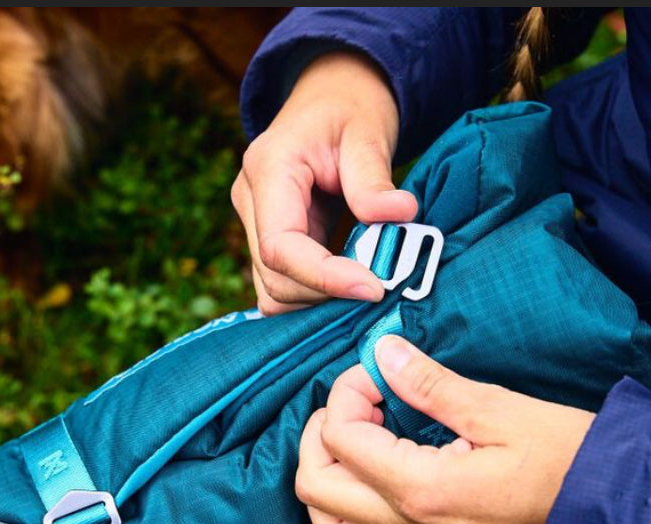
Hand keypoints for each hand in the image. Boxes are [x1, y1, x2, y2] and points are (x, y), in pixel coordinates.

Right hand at [232, 51, 417, 315]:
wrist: (332, 96)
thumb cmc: (350, 109)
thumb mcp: (367, 132)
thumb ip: (373, 177)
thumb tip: (400, 214)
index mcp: (268, 170)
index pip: (280, 247)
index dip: (324, 277)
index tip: (373, 288)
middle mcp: (250, 201)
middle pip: (275, 278)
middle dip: (327, 294)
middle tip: (383, 286)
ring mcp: (254, 224)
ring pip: (275, 293)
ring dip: (322, 300)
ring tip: (369, 282)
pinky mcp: (269, 241)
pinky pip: (284, 287)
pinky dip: (318, 295)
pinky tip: (352, 281)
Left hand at [296, 335, 595, 523]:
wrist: (612, 506)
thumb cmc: (565, 454)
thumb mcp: (496, 406)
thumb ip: (428, 382)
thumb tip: (381, 352)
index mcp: (420, 487)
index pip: (340, 437)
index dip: (347, 392)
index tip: (379, 370)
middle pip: (315, 489)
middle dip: (319, 435)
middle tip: (356, 403)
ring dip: (327, 489)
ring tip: (353, 448)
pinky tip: (382, 503)